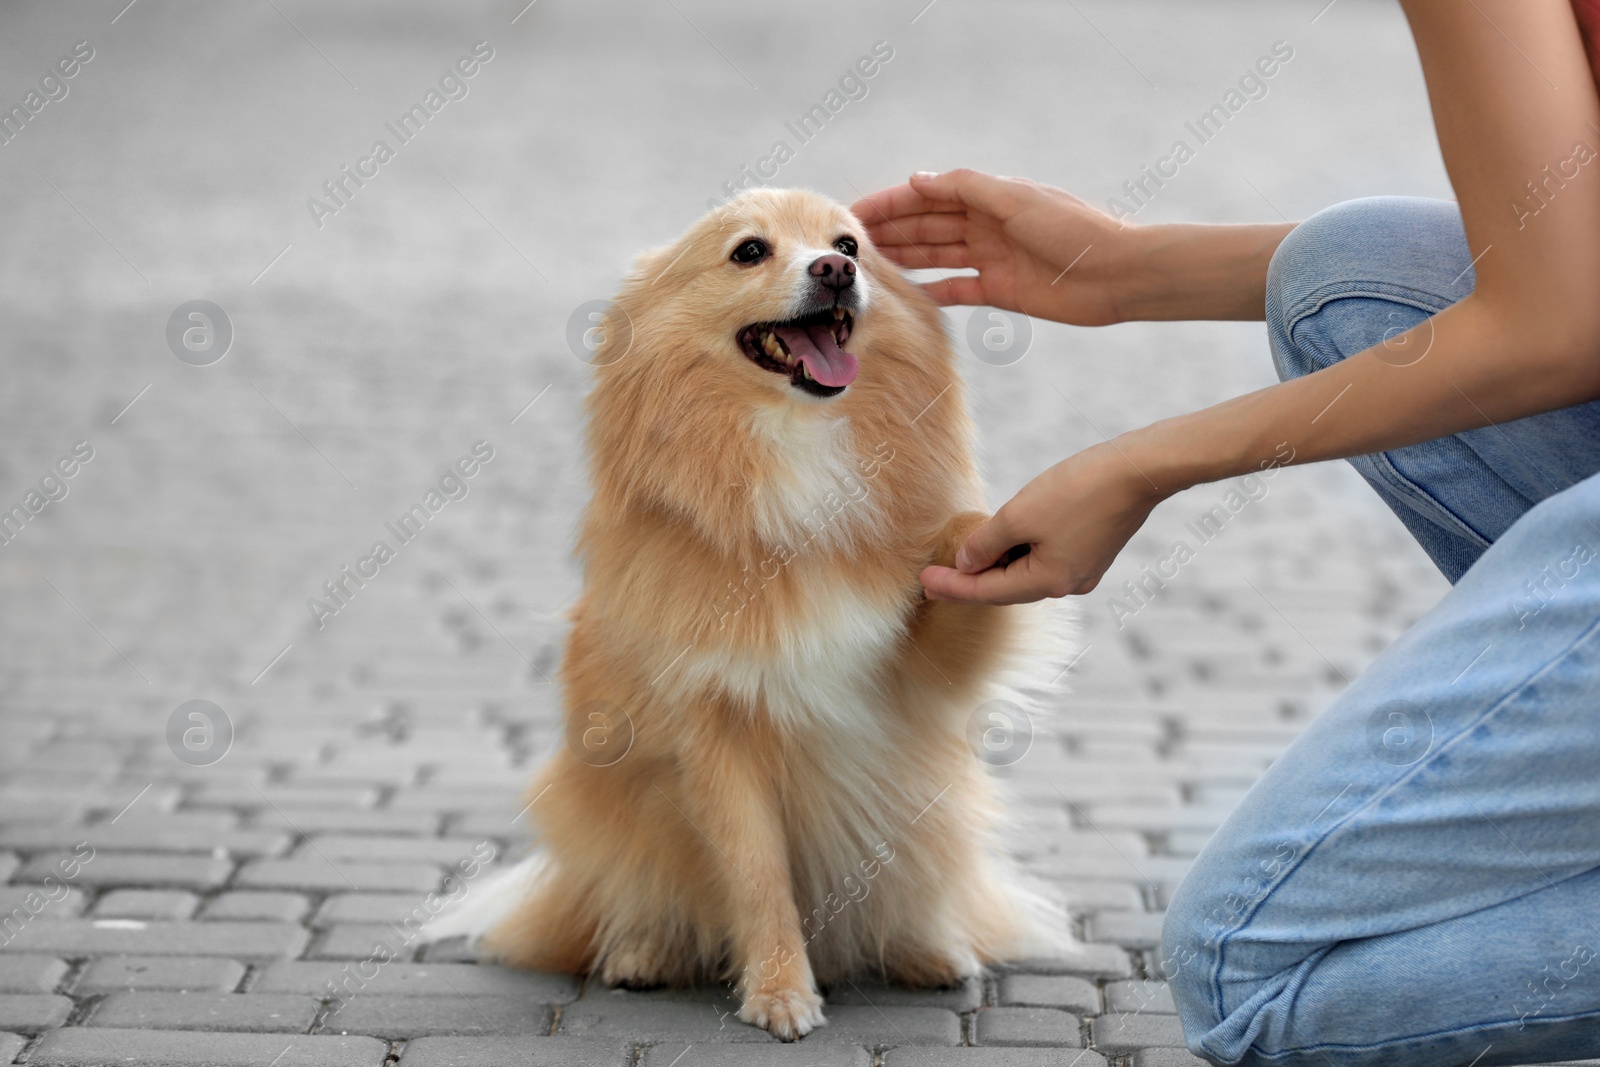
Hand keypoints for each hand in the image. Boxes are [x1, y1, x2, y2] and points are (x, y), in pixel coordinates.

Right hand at [851, 169, 1135, 325]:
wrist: (1116, 274)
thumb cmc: (1073, 228)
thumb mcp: (1016, 198)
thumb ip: (965, 188)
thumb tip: (918, 179)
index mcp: (989, 197)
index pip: (929, 196)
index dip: (892, 202)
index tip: (855, 213)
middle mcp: (987, 225)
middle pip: (928, 225)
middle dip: (890, 231)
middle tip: (850, 246)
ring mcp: (992, 258)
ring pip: (937, 256)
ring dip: (904, 258)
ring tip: (867, 269)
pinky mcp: (1001, 290)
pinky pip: (957, 289)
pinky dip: (932, 291)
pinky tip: (905, 294)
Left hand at [920, 441, 1169, 604]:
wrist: (1138, 469)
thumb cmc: (1079, 489)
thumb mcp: (1019, 515)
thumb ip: (986, 543)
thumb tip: (966, 563)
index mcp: (1048, 582)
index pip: (986, 591)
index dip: (951, 587)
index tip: (921, 583)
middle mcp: (1068, 584)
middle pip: (1006, 587)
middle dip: (969, 581)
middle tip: (933, 581)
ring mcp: (1084, 569)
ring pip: (1026, 572)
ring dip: (994, 566)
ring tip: (961, 561)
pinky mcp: (1092, 549)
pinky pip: (1044, 559)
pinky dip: (1018, 553)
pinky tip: (1001, 541)